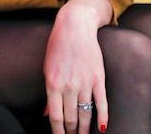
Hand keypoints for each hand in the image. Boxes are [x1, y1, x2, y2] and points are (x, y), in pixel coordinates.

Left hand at [44, 0, 110, 133]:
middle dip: (71, 132)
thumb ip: (49, 92)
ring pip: (85, 113)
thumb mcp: (47, 68)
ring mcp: (84, 83)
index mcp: (52, 84)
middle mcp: (68, 86)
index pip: (56, 117)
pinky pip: (101, 102)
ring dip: (85, 129)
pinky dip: (103, 117)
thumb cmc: (58, 47)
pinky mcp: (98, 78)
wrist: (75, 27)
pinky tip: (103, 128)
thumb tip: (48, 113)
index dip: (58, 132)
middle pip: (71, 118)